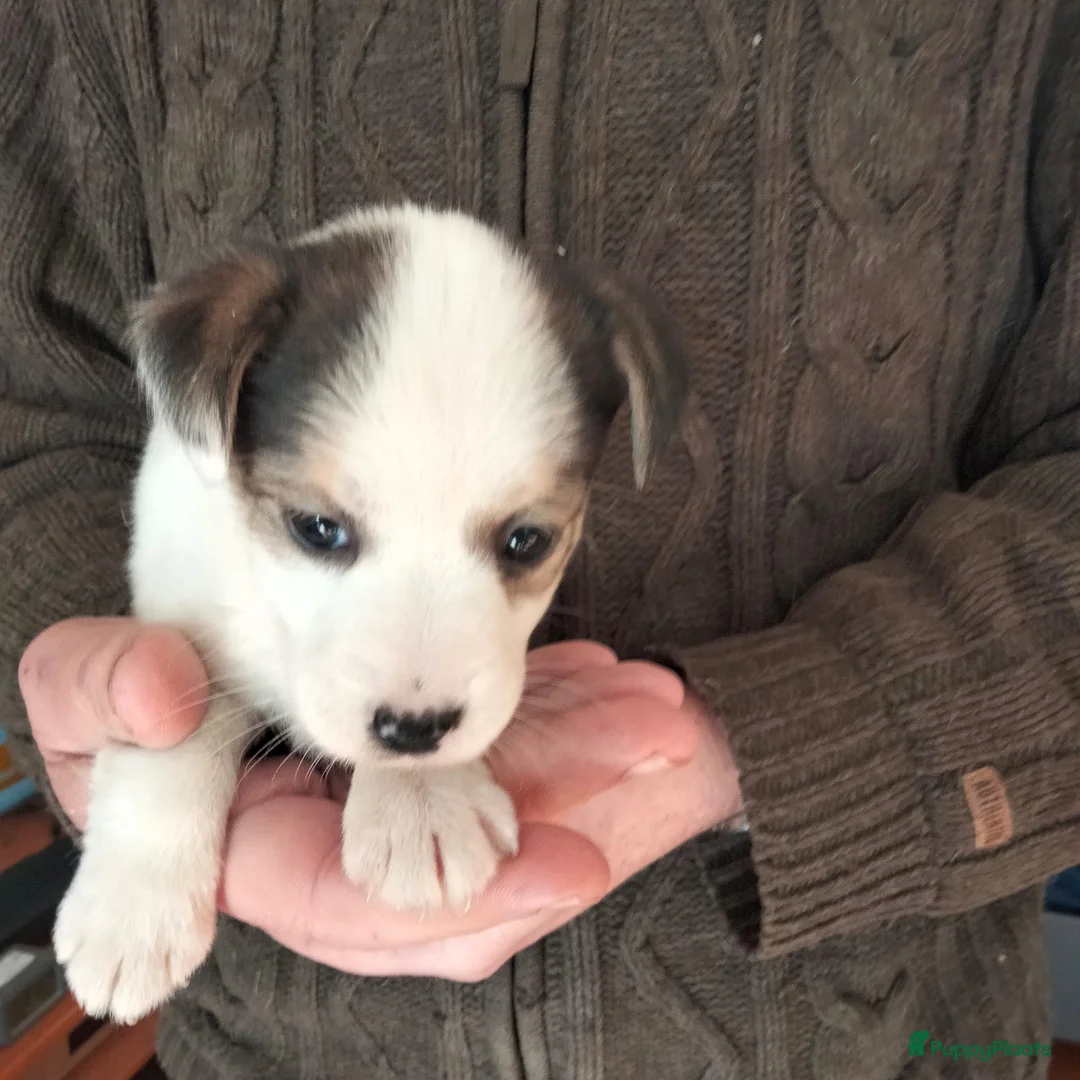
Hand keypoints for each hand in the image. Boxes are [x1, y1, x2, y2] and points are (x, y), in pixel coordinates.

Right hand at [19, 621, 726, 981]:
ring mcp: (389, 794)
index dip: (444, 895)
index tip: (568, 866)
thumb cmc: (123, 666)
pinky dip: (557, 712)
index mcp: (257, 852)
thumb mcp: (97, 685)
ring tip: (661, 706)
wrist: (174, 606)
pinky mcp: (426, 747)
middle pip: (462, 863)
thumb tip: (152, 752)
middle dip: (565, 805)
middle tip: (660, 739)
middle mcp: (342, 840)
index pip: (345, 896)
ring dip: (583, 753)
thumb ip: (104, 708)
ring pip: (497, 801)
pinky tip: (614, 675)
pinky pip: (502, 747)